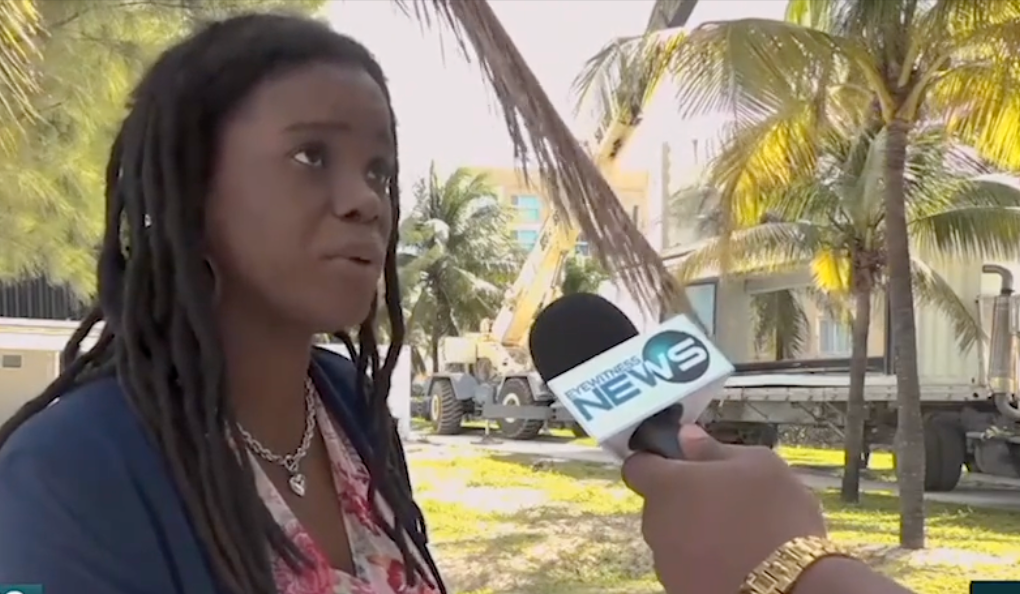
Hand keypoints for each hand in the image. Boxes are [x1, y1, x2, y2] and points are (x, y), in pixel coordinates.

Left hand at [622, 424, 826, 593]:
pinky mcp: (679, 589)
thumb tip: (686, 437)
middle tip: (722, 499)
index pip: (636, 466)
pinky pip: (685, 567)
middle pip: (658, 504)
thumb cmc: (775, 515)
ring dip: (692, 532)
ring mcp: (664, 563)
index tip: (680, 462)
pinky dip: (702, 561)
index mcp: (667, 485)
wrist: (790, 587)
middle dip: (682, 499)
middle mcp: (654, 524)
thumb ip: (713, 449)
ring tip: (734, 534)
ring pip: (671, 537)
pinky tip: (733, 561)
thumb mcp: (758, 465)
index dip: (655, 460)